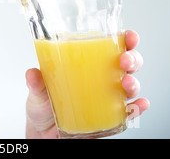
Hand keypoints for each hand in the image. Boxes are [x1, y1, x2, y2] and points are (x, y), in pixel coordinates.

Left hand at [25, 30, 149, 138]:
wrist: (43, 133)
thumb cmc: (43, 105)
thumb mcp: (37, 91)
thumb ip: (36, 83)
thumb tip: (32, 74)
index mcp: (85, 63)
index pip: (109, 46)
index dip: (124, 39)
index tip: (127, 36)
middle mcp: (101, 77)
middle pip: (126, 63)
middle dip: (132, 59)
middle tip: (124, 61)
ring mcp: (107, 96)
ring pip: (130, 85)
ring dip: (133, 83)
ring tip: (126, 84)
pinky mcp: (109, 116)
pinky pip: (128, 111)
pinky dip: (137, 108)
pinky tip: (137, 105)